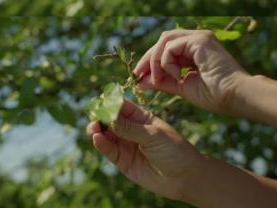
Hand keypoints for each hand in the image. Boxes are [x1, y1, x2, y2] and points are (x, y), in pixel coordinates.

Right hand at [86, 99, 201, 201]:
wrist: (182, 177)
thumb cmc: (174, 150)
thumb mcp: (154, 135)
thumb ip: (131, 128)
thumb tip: (109, 118)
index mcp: (142, 117)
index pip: (122, 106)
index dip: (110, 103)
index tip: (100, 100)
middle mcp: (131, 129)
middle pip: (110, 120)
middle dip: (100, 117)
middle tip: (94, 117)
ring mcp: (126, 145)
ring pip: (106, 135)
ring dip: (97, 130)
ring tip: (93, 129)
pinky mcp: (122, 161)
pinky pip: (109, 150)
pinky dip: (101, 144)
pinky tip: (97, 138)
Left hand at [133, 29, 247, 114]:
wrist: (235, 96)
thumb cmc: (216, 95)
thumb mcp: (183, 87)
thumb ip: (163, 82)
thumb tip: (141, 82)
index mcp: (197, 49)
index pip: (167, 47)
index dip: (151, 61)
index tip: (138, 77)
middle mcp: (198, 39)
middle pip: (164, 40)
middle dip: (149, 58)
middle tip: (138, 75)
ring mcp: (200, 37)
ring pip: (166, 40)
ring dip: (156, 60)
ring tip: (157, 80)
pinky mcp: (200, 40)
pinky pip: (171, 46)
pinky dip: (166, 62)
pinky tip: (175, 77)